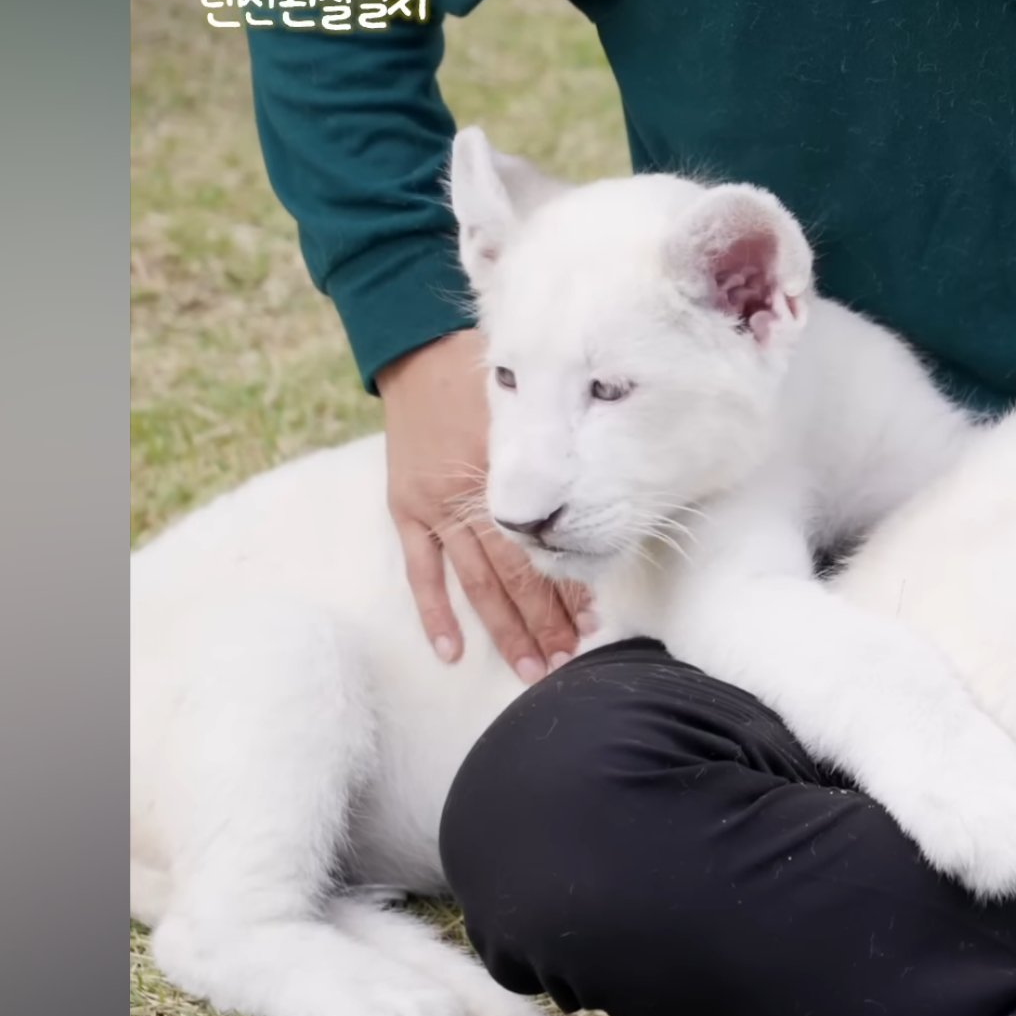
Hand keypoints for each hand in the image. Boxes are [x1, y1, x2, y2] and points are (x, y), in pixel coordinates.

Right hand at [378, 332, 589, 683]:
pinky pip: (421, 571)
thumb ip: (566, 449)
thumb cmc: (488, 375)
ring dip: (505, 627)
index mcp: (513, 472)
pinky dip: (435, 613)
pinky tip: (452, 652)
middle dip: (545, 620)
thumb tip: (610, 491)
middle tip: (570, 659)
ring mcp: (434, 506)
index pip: (545, 545)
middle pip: (516, 573)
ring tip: (531, 667)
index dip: (569, 586)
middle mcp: (473, 495)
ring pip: (476, 582)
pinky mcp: (405, 508)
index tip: (595, 620)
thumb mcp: (536, 407)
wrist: (417, 349)